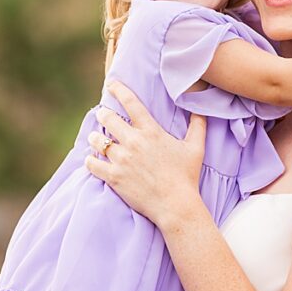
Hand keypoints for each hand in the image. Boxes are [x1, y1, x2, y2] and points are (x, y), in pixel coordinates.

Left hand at [84, 81, 206, 229]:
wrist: (176, 206)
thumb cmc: (187, 177)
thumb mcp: (195, 148)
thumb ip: (198, 126)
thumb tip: (201, 110)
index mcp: (150, 131)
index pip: (130, 102)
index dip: (118, 89)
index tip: (111, 84)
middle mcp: (133, 142)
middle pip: (108, 117)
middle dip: (103, 114)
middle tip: (103, 115)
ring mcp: (121, 159)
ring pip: (97, 140)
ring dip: (95, 137)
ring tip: (96, 138)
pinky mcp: (113, 177)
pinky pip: (92, 163)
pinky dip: (90, 160)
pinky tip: (92, 159)